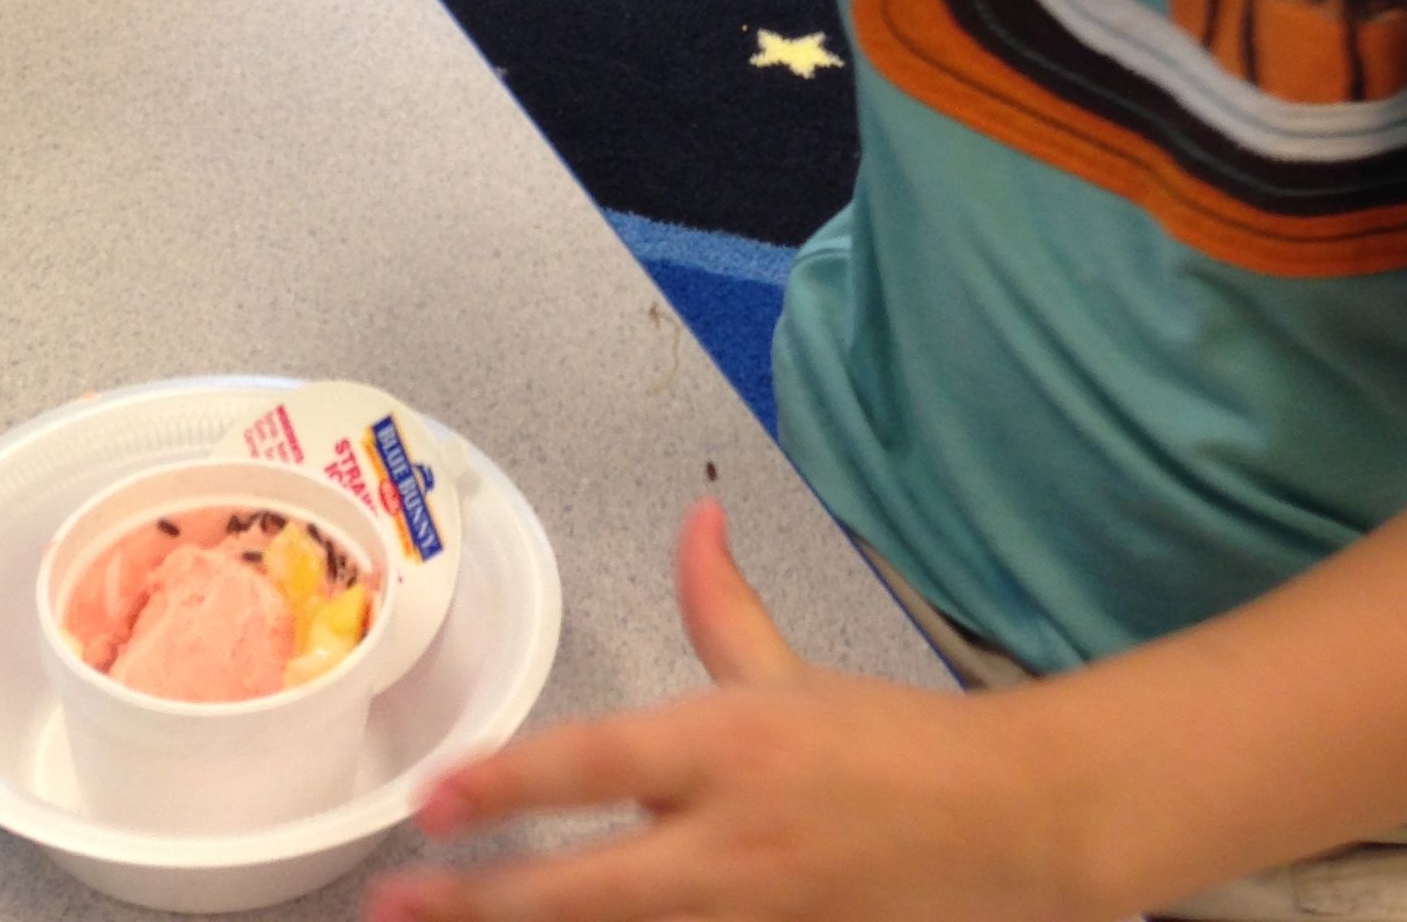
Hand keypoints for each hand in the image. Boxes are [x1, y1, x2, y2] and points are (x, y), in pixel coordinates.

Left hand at [365, 502, 1110, 921]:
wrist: (1011, 827)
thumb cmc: (892, 745)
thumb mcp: (793, 673)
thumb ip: (722, 609)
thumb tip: (693, 524)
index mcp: (727, 747)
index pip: (598, 761)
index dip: (508, 782)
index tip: (431, 798)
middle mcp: (729, 843)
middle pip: (588, 888)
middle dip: (484, 902)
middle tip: (395, 901)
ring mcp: (756, 920)